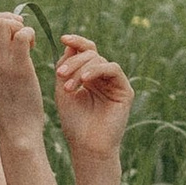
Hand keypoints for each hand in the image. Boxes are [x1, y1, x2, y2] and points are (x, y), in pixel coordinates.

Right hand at [0, 6, 47, 144]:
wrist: (16, 130)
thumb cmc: (9, 106)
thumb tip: (4, 36)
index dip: (1, 22)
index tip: (13, 36)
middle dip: (11, 19)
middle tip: (22, 35)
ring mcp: (0, 62)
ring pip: (6, 22)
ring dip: (21, 26)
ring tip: (28, 43)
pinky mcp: (19, 67)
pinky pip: (23, 35)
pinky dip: (31, 35)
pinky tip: (34, 50)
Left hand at [54, 33, 133, 160]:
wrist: (86, 146)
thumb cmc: (74, 122)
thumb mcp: (63, 91)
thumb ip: (65, 68)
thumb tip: (69, 45)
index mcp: (89, 76)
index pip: (85, 51)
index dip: (76, 42)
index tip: (63, 38)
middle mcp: (103, 77)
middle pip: (91, 54)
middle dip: (73, 61)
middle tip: (60, 75)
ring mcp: (115, 83)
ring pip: (100, 60)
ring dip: (81, 68)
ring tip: (69, 86)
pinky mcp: (125, 90)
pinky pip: (113, 69)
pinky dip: (97, 70)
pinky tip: (85, 81)